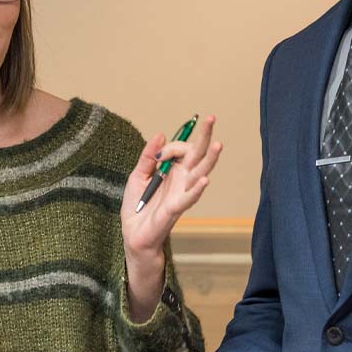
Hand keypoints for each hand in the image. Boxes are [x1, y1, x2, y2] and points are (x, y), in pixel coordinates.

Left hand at [121, 116, 221, 320]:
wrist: (133, 234)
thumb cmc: (138, 206)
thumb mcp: (138, 175)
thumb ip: (148, 156)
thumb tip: (159, 134)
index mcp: (174, 171)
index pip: (182, 149)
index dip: (173, 145)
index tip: (159, 153)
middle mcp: (182, 180)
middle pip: (198, 155)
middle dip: (204, 136)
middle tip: (211, 117)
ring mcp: (181, 194)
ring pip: (199, 173)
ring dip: (209, 159)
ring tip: (218, 144)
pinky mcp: (175, 209)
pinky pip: (188, 198)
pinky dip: (196, 189)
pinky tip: (205, 179)